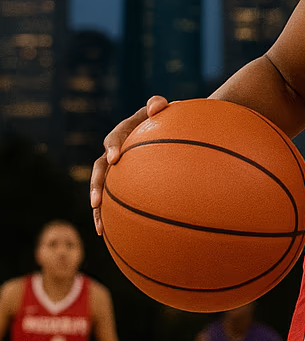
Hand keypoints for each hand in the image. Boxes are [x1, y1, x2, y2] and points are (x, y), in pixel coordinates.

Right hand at [91, 96, 168, 234]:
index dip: (112, 147)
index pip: (114, 138)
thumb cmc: (171, 118)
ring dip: (99, 208)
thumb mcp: (167, 108)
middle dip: (96, 186)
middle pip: (100, 168)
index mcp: (124, 133)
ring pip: (102, 189)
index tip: (115, 158)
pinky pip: (115, 200)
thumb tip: (156, 108)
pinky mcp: (123, 182)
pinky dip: (113, 216)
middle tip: (97, 202)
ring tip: (100, 227)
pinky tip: (114, 235)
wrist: (171, 128)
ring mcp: (117, 169)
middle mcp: (116, 152)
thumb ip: (159, 105)